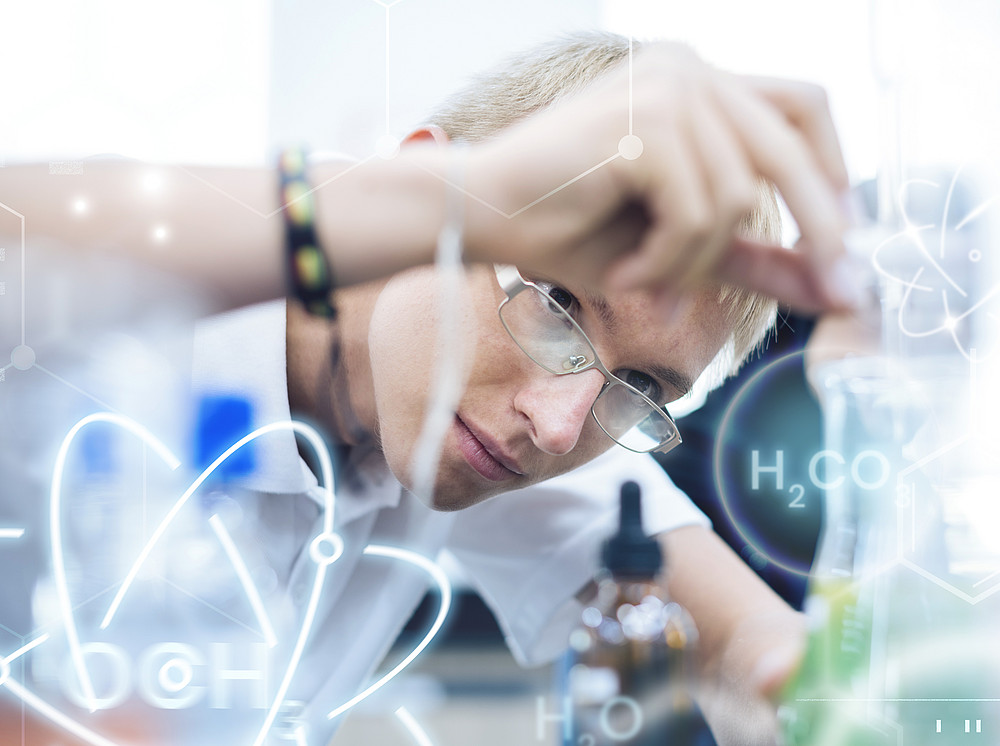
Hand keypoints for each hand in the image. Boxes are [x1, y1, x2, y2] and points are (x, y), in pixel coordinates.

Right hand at [468, 42, 855, 313]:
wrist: (480, 215)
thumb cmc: (565, 228)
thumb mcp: (679, 249)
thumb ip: (755, 259)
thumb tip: (836, 293)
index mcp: (696, 84)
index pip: (801, 108)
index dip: (832, 170)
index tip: (837, 237)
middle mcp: (688, 70)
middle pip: (789, 147)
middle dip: (819, 224)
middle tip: (829, 288)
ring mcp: (667, 87)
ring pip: (738, 196)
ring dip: (698, 262)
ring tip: (646, 282)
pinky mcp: (645, 121)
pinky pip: (698, 212)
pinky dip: (670, 261)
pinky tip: (626, 273)